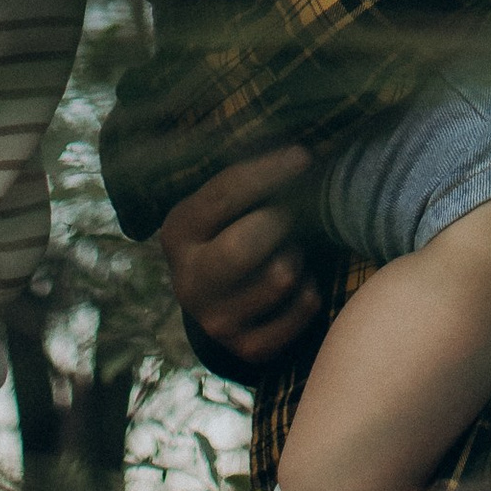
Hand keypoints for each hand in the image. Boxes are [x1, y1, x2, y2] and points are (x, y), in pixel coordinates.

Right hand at [158, 144, 322, 377]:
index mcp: (178, 232)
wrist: (224, 302)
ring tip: (292, 248)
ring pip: (281, 276)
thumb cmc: (236, 229)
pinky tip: (301, 281)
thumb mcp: (225, 204)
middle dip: (280, 221)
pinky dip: (311, 291)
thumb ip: (248, 176)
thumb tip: (294, 142)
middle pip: (246, 245)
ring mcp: (216, 321)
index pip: (222, 194)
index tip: (304, 156)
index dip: (267, 172)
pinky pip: (302, 310)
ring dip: (299, 254)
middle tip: (295, 212)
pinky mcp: (247, 348)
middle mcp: (188, 282)